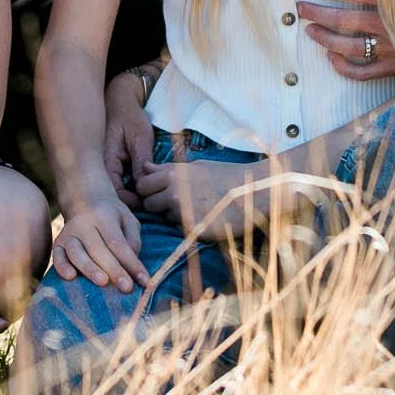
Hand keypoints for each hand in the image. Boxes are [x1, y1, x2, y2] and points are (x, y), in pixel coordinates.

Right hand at [48, 189, 150, 292]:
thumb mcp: (128, 219)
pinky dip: (62, 267)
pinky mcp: (58, 242)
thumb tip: (131, 266)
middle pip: (98, 249)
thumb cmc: (112, 215)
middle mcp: (84, 224)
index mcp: (104, 216)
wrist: (84, 200)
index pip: (118, 243)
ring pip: (76, 252)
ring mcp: (69, 233)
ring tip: (103, 283)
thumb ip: (133, 240)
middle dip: (113, 270)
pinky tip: (71, 278)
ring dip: (89, 269)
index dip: (131, 263)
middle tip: (127, 287)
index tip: (144, 281)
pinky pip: (57, 256)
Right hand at [103, 71, 155, 210]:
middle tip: (151, 198)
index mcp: (105, 160)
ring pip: (117, 188)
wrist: (120, 102)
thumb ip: (141, 162)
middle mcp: (102, 166)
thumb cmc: (129, 117)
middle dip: (131, 199)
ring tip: (150, 190)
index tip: (147, 200)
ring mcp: (106, 165)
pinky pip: (120, 180)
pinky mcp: (112, 164)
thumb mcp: (139, 138)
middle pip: (114, 193)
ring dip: (132, 192)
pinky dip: (131, 183)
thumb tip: (144, 186)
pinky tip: (144, 180)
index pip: (114, 191)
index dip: (130, 200)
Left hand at [133, 156, 263, 240]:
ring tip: (194, 209)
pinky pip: (180, 229)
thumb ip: (168, 169)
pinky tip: (202, 218)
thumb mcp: (196, 165)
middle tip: (172, 204)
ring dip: (173, 216)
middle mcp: (174, 192)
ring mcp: (184, 211)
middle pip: (148, 204)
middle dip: (156, 205)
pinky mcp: (193, 229)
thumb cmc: (226, 175)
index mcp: (174, 173)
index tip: (156, 191)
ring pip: (164, 218)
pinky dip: (187, 226)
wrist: (253, 190)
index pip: (141, 185)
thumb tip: (145, 167)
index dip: (146, 190)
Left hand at [298, 0, 394, 79]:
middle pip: (342, 18)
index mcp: (391, 1)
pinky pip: (360, 72)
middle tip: (301, 8)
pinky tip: (331, 57)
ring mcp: (389, 48)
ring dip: (323, 38)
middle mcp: (387, 25)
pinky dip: (342, 67)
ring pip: (346, 46)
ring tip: (309, 29)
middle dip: (316, 12)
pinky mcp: (392, 67)